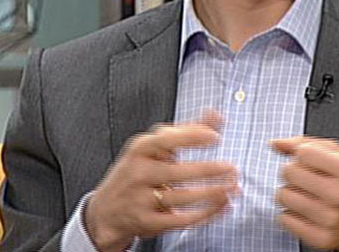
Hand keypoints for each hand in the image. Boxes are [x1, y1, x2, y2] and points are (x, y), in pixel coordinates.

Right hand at [85, 111, 238, 251]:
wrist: (106, 211)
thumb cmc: (138, 172)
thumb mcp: (155, 148)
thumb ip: (188, 131)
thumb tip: (217, 115)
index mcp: (140, 149)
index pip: (166, 139)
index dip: (191, 137)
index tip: (215, 138)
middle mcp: (138, 173)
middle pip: (177, 172)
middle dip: (208, 170)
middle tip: (232, 168)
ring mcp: (141, 200)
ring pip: (182, 197)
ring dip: (211, 193)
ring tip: (232, 187)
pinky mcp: (147, 223)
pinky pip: (181, 219)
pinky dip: (205, 213)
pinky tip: (222, 206)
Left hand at [271, 137, 338, 251]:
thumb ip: (309, 144)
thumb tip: (275, 144)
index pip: (303, 152)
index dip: (303, 154)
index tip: (312, 161)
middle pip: (289, 172)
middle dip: (293, 172)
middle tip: (307, 179)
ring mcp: (331, 220)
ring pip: (283, 195)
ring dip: (290, 193)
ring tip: (306, 195)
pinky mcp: (321, 239)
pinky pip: (284, 219)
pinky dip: (291, 214)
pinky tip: (306, 212)